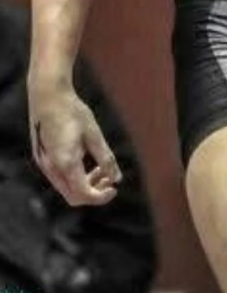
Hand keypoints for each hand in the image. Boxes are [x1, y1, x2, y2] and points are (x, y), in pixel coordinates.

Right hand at [28, 81, 121, 205]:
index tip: (114, 188)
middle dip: (93, 192)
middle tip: (109, 179)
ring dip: (84, 184)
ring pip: (66, 187)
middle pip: (73, 196)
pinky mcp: (42, 158)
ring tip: (100, 169)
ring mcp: (44, 164)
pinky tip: (85, 159)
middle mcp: (52, 168)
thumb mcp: (94, 134)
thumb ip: (105, 158)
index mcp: (66, 164)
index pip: (84, 194)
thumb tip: (117, 178)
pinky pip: (59, 177)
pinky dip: (74, 176)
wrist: (48, 95)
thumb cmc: (72, 111)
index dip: (101, 197)